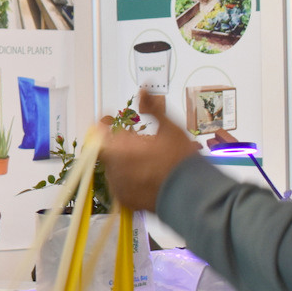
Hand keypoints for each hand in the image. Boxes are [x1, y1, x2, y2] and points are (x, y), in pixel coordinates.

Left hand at [98, 89, 197, 210]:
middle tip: (137, 144)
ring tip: (147, 162)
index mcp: (121, 147)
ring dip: (124, 162)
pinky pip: (120, 185)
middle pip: (106, 149)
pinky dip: (129, 179)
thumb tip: (144, 91)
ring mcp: (118, 185)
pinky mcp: (124, 200)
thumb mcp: (171, 129)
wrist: (194, 195)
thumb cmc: (183, 161)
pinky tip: (147, 177)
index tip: (110, 120)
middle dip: (119, 144)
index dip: (104, 123)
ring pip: (113, 167)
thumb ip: (153, 109)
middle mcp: (114, 167)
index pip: (97, 130)